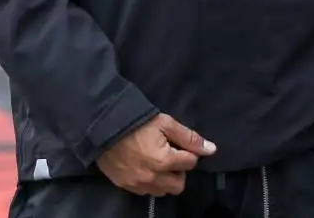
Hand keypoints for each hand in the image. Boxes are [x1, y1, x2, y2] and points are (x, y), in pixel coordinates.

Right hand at [96, 113, 215, 196]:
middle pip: (178, 185)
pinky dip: (151, 183)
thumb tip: (211, 149)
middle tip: (172, 156)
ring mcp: (138, 184)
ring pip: (162, 191)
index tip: (180, 144)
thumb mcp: (165, 123)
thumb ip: (189, 138)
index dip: (188, 152)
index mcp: (164, 161)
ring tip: (158, 162)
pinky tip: (145, 167)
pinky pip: (146, 191)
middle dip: (180, 171)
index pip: (190, 163)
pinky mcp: (125, 186)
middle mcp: (152, 178)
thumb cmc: (136, 122)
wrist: (103, 126)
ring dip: (165, 179)